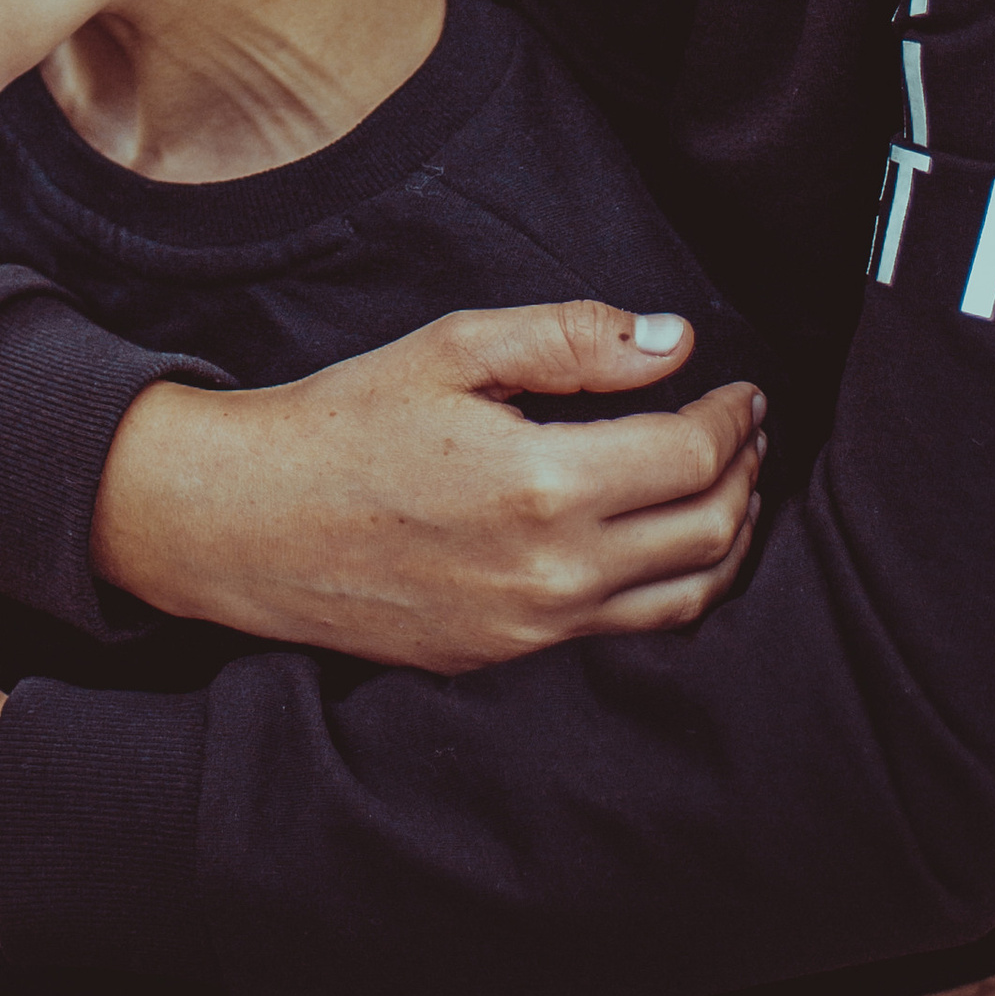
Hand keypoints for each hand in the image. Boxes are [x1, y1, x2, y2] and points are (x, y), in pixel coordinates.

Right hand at [92, 305, 765, 673]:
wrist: (245, 522)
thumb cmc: (344, 420)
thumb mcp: (453, 348)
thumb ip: (573, 339)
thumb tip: (673, 341)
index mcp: (542, 485)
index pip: (693, 458)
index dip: (735, 418)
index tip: (742, 388)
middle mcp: (551, 574)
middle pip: (708, 533)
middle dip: (747, 474)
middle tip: (748, 429)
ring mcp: (530, 629)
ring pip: (683, 599)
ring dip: (727, 539)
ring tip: (728, 485)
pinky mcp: (506, 656)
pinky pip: (622, 630)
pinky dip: (671, 585)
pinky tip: (663, 540)